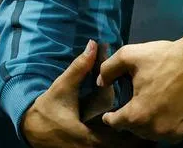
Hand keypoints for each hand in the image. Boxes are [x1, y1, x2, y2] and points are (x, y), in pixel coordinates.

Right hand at [22, 41, 140, 147]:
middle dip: (134, 143)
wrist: (30, 127)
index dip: (131, 135)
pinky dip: (117, 146)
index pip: (115, 141)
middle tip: (152, 136)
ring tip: (146, 139)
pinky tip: (129, 140)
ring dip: (127, 146)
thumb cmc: (48, 107)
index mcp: (85, 136)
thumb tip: (93, 45)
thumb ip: (79, 67)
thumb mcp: (62, 86)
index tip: (145, 125)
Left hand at [97, 39, 182, 142]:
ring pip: (150, 133)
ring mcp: (170, 133)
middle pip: (134, 129)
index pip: (115, 123)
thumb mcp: (130, 55)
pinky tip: (165, 113)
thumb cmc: (163, 59)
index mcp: (136, 114)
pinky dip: (164, 126)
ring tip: (148, 109)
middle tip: (134, 105)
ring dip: (147, 124)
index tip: (111, 112)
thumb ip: (108, 69)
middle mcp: (152, 130)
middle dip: (131, 118)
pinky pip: (168, 134)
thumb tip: (100, 83)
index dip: (111, 116)